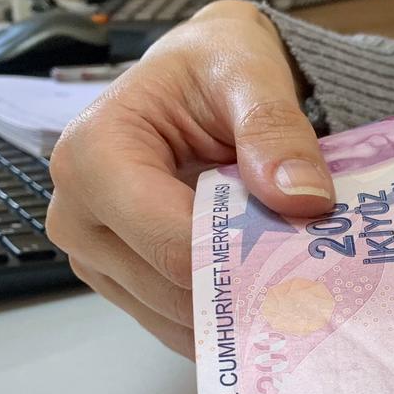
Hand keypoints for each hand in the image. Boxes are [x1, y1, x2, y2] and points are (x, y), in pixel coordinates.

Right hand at [47, 0, 333, 358]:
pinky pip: (177, 325)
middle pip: (174, 289)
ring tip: (295, 287)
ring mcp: (94, 256)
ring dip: (240, 311)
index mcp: (92, 156)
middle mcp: (78, 214)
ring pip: (178, 318)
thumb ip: (275, 131)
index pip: (171, 243)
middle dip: (247, 288)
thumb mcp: (249, 75)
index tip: (306, 263)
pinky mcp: (119, 282)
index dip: (243, 260)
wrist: (198, 77)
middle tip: (315, 282)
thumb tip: (302, 199)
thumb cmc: (211, 68)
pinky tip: (266, 299)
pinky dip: (226, 319)